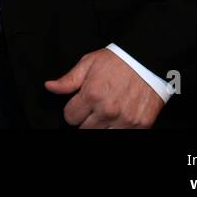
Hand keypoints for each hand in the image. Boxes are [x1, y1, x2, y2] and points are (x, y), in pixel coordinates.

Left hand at [44, 48, 163, 127]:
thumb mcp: (88, 63)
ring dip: (101, 126)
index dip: (72, 110)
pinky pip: (123, 135)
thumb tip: (50, 87)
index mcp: (92, 94)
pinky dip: (119, 128)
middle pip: (84, 129)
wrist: (147, 61)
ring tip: (106, 112)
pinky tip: (119, 116)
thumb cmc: (117, 61)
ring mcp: (125, 119)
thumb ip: (68, 80)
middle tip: (94, 107)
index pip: (70, 117)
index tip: (79, 105)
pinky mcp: (140, 125)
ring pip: (102, 135)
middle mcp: (108, 110)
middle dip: (85, 119)